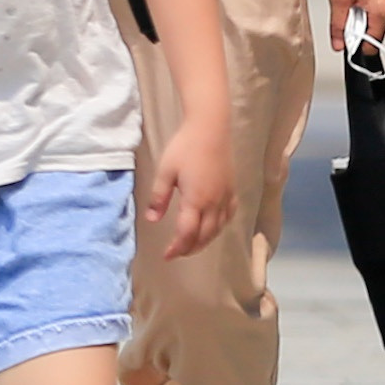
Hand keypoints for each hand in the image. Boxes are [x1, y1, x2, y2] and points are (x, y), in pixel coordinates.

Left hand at [145, 118, 235, 259]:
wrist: (210, 129)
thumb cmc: (184, 147)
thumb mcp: (165, 171)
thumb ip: (158, 197)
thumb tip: (152, 219)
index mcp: (196, 200)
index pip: (187, 234)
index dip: (177, 248)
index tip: (166, 255)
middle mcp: (214, 203)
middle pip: (204, 236)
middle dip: (189, 249)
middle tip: (176, 253)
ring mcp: (226, 197)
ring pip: (218, 229)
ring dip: (204, 241)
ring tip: (191, 246)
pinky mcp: (232, 190)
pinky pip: (229, 216)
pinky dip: (220, 227)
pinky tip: (213, 228)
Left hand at [329, 0, 384, 51]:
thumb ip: (338, 25)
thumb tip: (339, 44)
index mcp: (384, 11)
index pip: (371, 45)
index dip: (354, 43)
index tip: (342, 35)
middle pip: (372, 35)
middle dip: (355, 28)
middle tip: (345, 7)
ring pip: (373, 24)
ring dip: (358, 18)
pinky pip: (375, 14)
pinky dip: (363, 10)